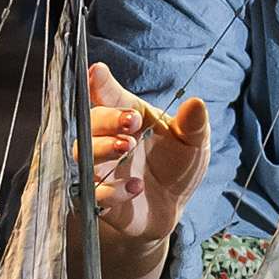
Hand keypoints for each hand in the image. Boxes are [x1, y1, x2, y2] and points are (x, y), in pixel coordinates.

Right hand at [85, 60, 210, 278]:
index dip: (101, 83)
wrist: (172, 207)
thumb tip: (196, 103)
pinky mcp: (102, 198)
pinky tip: (135, 187)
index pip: (111, 96)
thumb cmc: (178, 165)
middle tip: (129, 122)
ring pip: (83, 153)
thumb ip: (193, 124)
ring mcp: (102, 168)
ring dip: (102, 149)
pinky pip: (94, 192)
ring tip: (127, 148)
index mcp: (131, 117)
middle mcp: (110, 139)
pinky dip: (112, 190)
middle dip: (106, 119)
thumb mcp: (194, 143)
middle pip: (91, 121)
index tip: (97, 71)